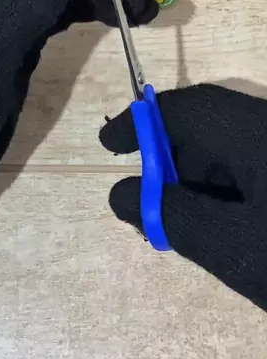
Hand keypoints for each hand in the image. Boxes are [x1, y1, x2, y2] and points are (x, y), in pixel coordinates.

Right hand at [100, 84, 266, 310]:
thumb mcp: (235, 248)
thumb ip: (173, 216)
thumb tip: (123, 194)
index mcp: (259, 135)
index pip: (189, 109)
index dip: (143, 123)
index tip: (107, 147)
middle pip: (211, 128)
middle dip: (171, 160)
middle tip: (145, 202)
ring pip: (235, 152)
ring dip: (200, 181)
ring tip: (181, 224)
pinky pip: (256, 170)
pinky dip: (230, 193)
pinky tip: (225, 228)